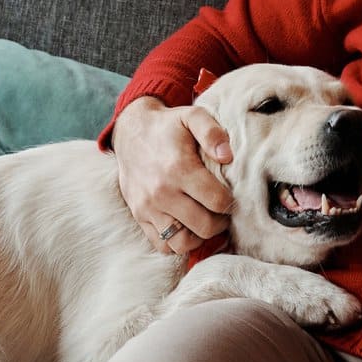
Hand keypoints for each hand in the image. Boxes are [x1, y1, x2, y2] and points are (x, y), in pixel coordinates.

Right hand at [111, 97, 232, 255]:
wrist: (131, 132)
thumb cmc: (168, 127)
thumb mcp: (193, 116)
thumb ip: (213, 133)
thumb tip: (228, 156)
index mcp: (179, 169)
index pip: (217, 201)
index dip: (230, 202)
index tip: (230, 195)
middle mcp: (162, 192)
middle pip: (204, 226)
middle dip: (220, 223)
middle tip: (222, 212)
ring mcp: (148, 208)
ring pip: (183, 243)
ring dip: (200, 237)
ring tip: (206, 222)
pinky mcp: (139, 216)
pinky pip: (162, 245)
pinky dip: (178, 243)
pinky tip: (187, 227)